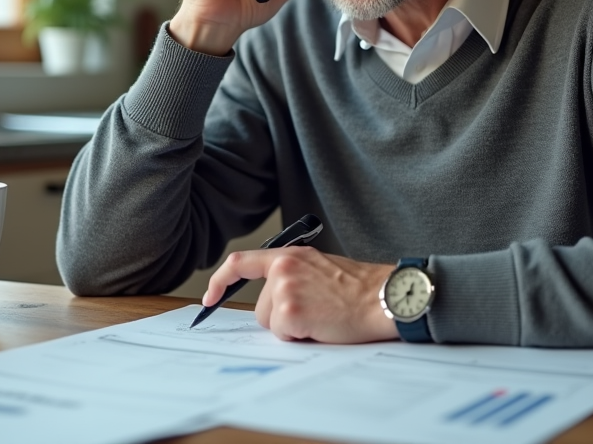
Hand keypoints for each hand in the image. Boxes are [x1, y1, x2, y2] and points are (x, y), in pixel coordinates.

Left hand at [202, 248, 397, 343]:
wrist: (383, 297)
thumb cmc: (359, 288)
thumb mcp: (319, 267)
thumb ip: (291, 275)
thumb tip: (271, 300)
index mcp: (290, 255)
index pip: (240, 262)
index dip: (219, 280)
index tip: (210, 296)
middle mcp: (283, 268)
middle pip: (259, 306)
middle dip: (280, 317)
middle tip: (314, 312)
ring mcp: (285, 289)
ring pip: (270, 323)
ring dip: (291, 327)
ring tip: (321, 317)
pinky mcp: (291, 312)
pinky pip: (283, 335)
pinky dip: (300, 337)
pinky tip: (322, 325)